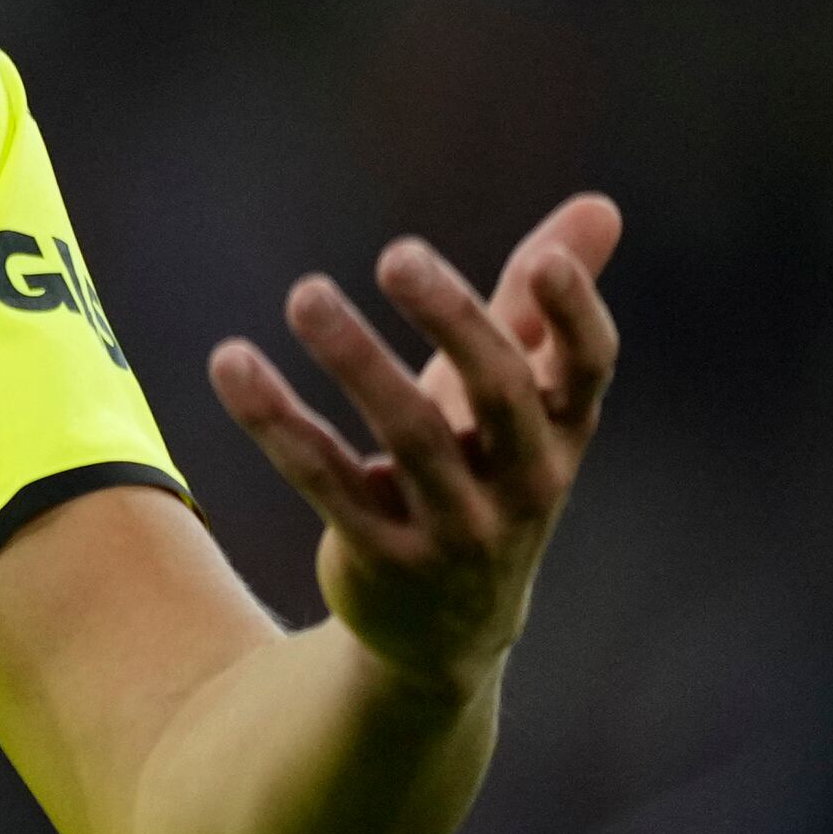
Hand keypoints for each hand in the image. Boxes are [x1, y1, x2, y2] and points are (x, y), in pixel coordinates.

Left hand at [205, 193, 621, 702]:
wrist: (446, 630)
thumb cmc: (483, 473)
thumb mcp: (514, 396)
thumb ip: (538, 303)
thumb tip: (601, 203)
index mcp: (563, 433)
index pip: (589, 370)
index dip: (575, 317)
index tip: (545, 261)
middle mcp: (524, 482)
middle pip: (499, 395)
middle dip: (453, 322)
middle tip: (397, 254)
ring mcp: (456, 527)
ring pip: (408, 436)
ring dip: (355, 359)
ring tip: (305, 293)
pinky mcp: (382, 556)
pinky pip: (325, 478)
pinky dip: (276, 420)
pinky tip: (231, 361)